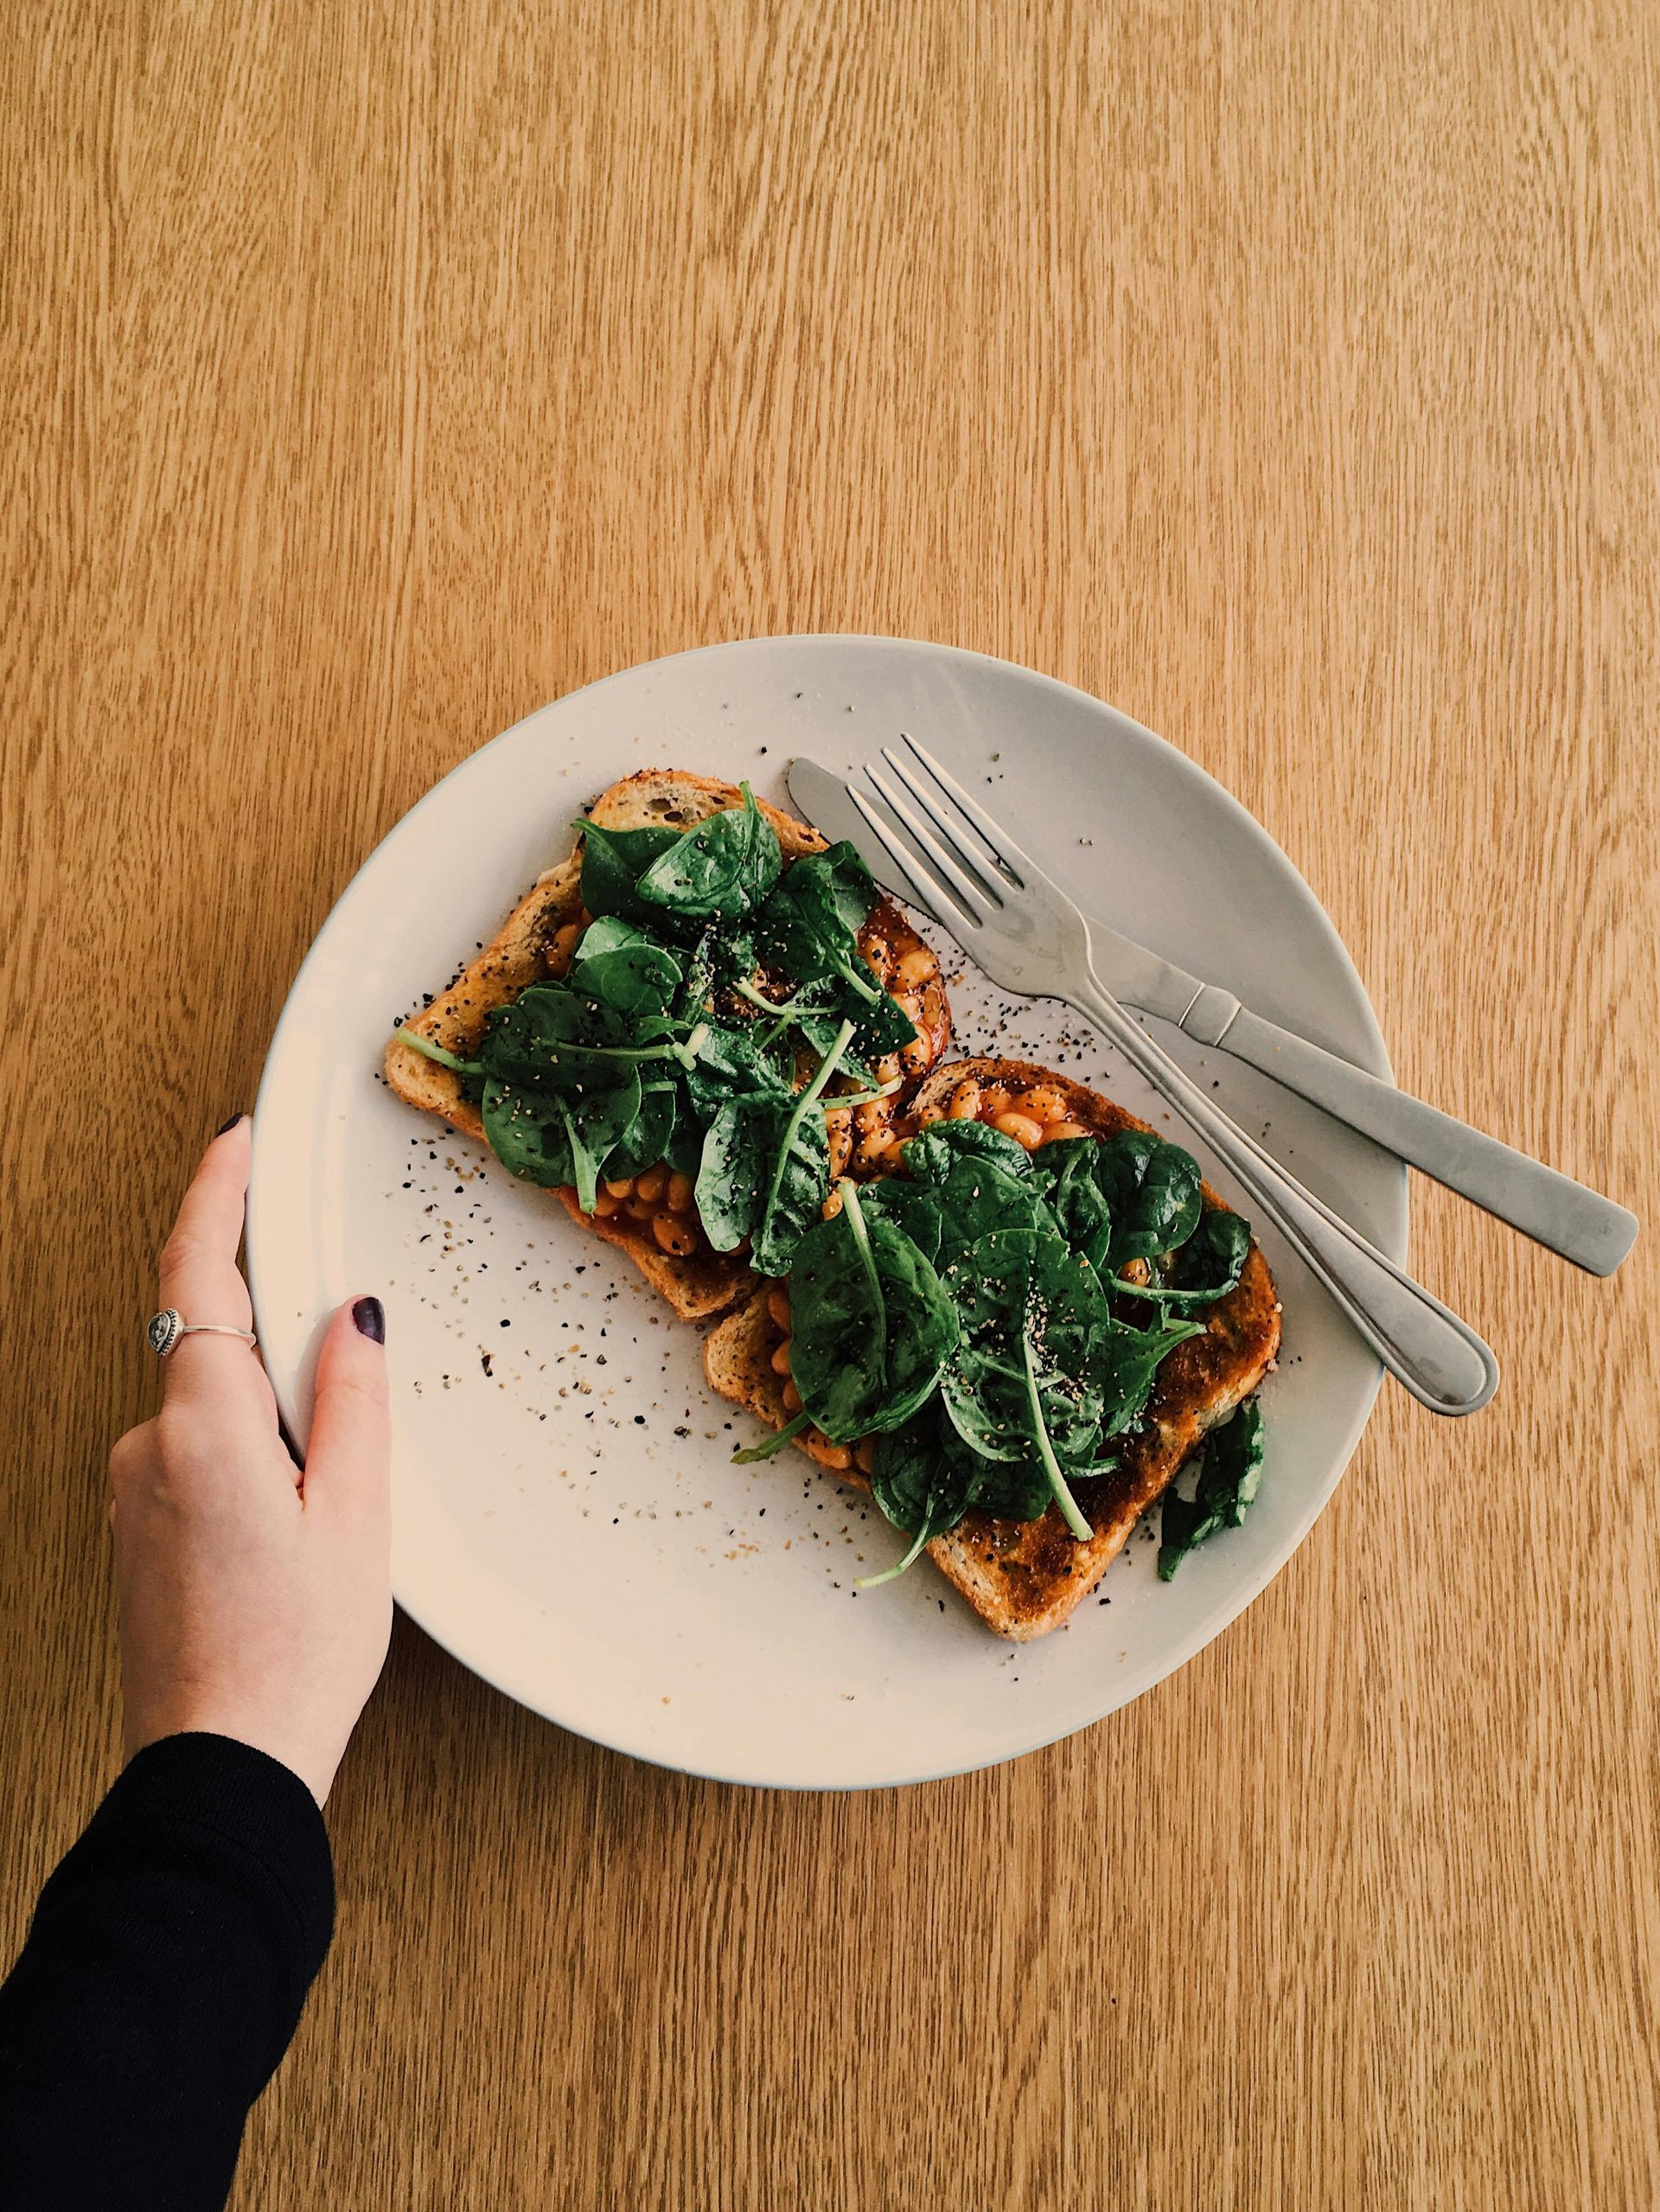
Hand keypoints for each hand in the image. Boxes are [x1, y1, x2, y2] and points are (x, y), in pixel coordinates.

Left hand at [109, 1118, 390, 1805]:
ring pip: (207, 1401)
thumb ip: (353, 1399)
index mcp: (203, 1426)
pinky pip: (193, 1448)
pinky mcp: (137, 1525)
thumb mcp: (357, 1516)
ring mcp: (132, 1488)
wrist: (221, 1766)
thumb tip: (351, 1314)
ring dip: (267, 1414)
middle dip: (277, 1339)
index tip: (238, 1143)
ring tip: (329, 1503)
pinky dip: (246, 1453)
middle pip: (211, 1337)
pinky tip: (291, 1522)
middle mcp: (148, 1444)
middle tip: (344, 1395)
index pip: (197, 1272)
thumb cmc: (293, 1656)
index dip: (215, 1194)